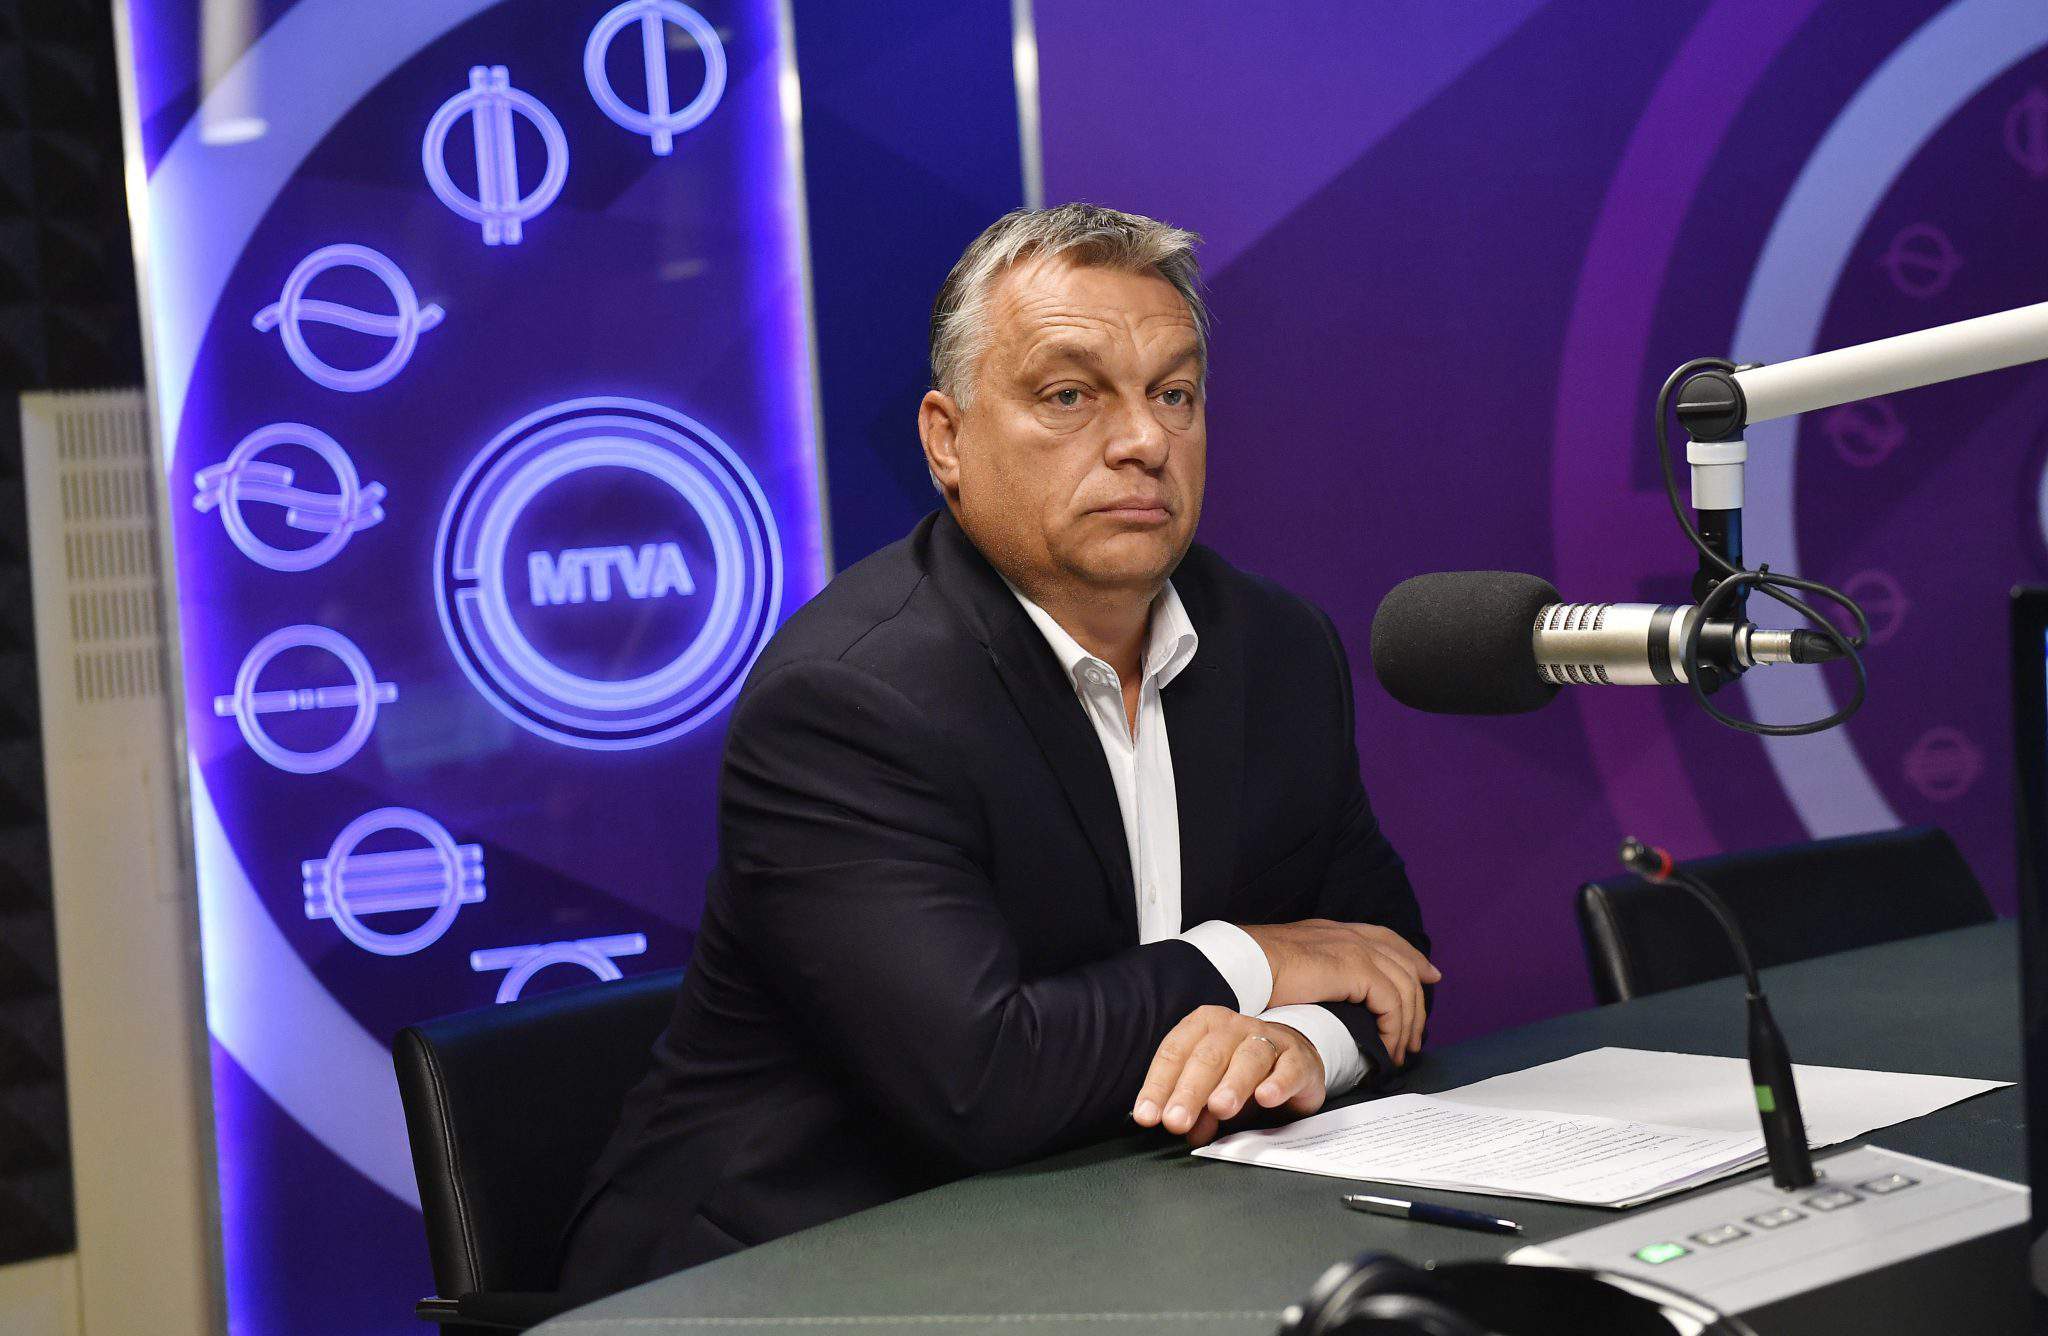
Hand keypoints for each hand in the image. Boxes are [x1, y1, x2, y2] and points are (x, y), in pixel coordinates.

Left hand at [1130, 1006, 1325, 1146]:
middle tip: (1176, 1121)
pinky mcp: (1298, 1058)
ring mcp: (1269, 1039)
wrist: (1292, 1060)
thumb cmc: (1241, 1074)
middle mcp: (1233, 1027)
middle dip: (1189, 1092)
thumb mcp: (1212, 1091)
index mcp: (1202, 1026)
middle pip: (1208, 1057)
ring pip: (1248, 1058)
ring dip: (1232, 1085)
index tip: (1148, 1117)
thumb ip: (1197, 1110)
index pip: (1174, 1053)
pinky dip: (1277, 1083)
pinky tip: (1266, 1098)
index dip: (1158, 1086)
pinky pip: (1288, 1069)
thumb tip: (1189, 1131)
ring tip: (1219, 1108)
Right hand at [1240, 920, 1439, 1065]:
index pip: (1384, 939)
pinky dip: (1394, 1029)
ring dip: (1407, 1024)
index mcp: (1332, 932)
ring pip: (1403, 986)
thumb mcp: (1287, 969)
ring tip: (1400, 1054)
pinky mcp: (1355, 968)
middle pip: (1403, 962)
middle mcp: (1347, 935)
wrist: (1242, 965)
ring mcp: (1353, 949)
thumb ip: (1309, 975)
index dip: (1411, 957)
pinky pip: (1391, 1002)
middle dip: (1419, 998)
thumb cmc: (1252, 973)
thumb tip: (1320, 995)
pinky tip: (1388, 1050)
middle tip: (1417, 1035)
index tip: (1430, 975)